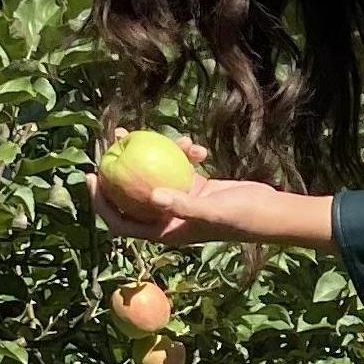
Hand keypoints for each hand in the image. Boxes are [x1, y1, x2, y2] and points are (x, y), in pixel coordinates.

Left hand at [89, 162, 334, 252]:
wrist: (272, 212)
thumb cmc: (244, 218)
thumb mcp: (213, 211)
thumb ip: (183, 205)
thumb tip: (151, 195)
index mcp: (166, 231)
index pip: (122, 222)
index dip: (101, 204)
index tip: (91, 178)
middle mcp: (169, 218)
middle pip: (131, 196)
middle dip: (117, 172)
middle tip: (108, 145)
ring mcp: (182, 201)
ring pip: (153, 176)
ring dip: (148, 154)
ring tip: (140, 131)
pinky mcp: (196, 187)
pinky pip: (178, 166)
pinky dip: (182, 154)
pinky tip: (195, 146)